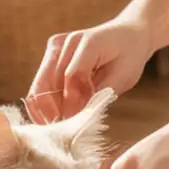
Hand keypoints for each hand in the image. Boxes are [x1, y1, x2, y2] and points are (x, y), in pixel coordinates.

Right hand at [26, 12, 153, 121]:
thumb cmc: (129, 56)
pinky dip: (44, 104)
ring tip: (58, 128)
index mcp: (89, 42)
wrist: (127, 34)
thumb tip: (75, 116)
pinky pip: (40, 84)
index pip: (72, 77)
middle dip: (53, 111)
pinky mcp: (50, 55)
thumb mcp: (123, 77)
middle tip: (61, 134)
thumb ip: (99, 94)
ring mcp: (55, 47)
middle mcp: (66, 42)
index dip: (72, 103)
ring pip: (39, 86)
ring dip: (46, 110)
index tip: (75, 125)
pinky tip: (54, 118)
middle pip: (47, 82)